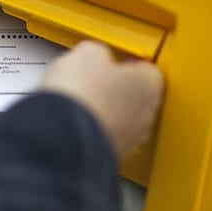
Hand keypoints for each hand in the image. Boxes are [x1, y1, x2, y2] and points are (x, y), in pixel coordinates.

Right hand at [39, 41, 163, 160]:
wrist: (62, 138)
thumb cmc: (81, 95)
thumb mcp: (87, 53)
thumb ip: (99, 53)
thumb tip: (95, 58)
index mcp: (149, 84)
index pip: (148, 69)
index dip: (127, 63)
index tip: (113, 60)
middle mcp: (146, 116)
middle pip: (135, 96)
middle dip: (116, 88)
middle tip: (93, 79)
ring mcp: (129, 141)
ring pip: (119, 120)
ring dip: (103, 111)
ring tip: (78, 101)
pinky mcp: (108, 157)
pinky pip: (102, 137)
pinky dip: (90, 130)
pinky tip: (71, 122)